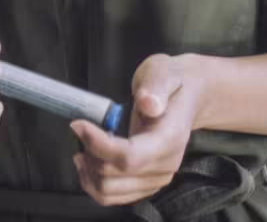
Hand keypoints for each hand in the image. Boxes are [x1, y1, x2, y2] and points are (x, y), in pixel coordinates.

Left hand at [72, 53, 202, 207]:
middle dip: (89, 154)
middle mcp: (166, 164)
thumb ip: (155, 86)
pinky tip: (90, 161)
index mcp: (170, 138)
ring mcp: (158, 177)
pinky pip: (114, 196)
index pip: (130, 156)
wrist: (188, 97)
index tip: (78, 125)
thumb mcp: (162, 71)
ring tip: (81, 147)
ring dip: (88, 171)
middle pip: (115, 176)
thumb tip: (149, 103)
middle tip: (80, 130)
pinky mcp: (147, 183)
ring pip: (110, 190)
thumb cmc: (171, 83)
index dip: (99, 145)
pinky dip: (94, 182)